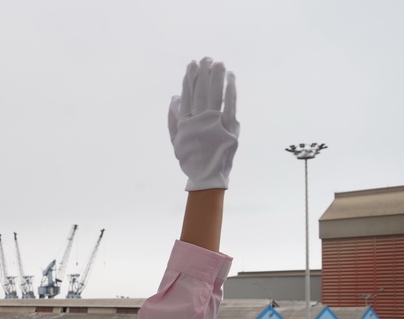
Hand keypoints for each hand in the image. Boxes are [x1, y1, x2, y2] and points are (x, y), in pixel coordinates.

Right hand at [168, 57, 238, 190]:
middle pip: (201, 91)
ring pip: (215, 94)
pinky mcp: (230, 126)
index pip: (187, 94)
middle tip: (206, 58)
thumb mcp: (176, 140)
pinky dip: (230, 90)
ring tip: (218, 63)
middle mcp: (199, 120)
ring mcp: (215, 123)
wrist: (207, 175)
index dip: (190, 78)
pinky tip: (230, 78)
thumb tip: (174, 97)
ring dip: (217, 77)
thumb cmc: (191, 158)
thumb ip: (173, 119)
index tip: (192, 65)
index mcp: (186, 122)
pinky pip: (230, 104)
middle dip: (204, 73)